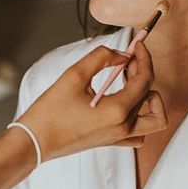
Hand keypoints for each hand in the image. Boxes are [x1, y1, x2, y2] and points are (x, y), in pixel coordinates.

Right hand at [19, 41, 166, 161]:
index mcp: (117, 111)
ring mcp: (119, 138)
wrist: (34, 143)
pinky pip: (139, 133)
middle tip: (130, 60)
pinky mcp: (112, 142)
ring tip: (129, 82)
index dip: (144, 58)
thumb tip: (122, 55)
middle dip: (145, 73)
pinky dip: (140, 116)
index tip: (137, 45)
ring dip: (149, 99)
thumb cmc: (49, 112)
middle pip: (151, 96)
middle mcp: (123, 127)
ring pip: (153, 119)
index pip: (145, 80)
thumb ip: (101, 57)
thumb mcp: (73, 75)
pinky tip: (123, 102)